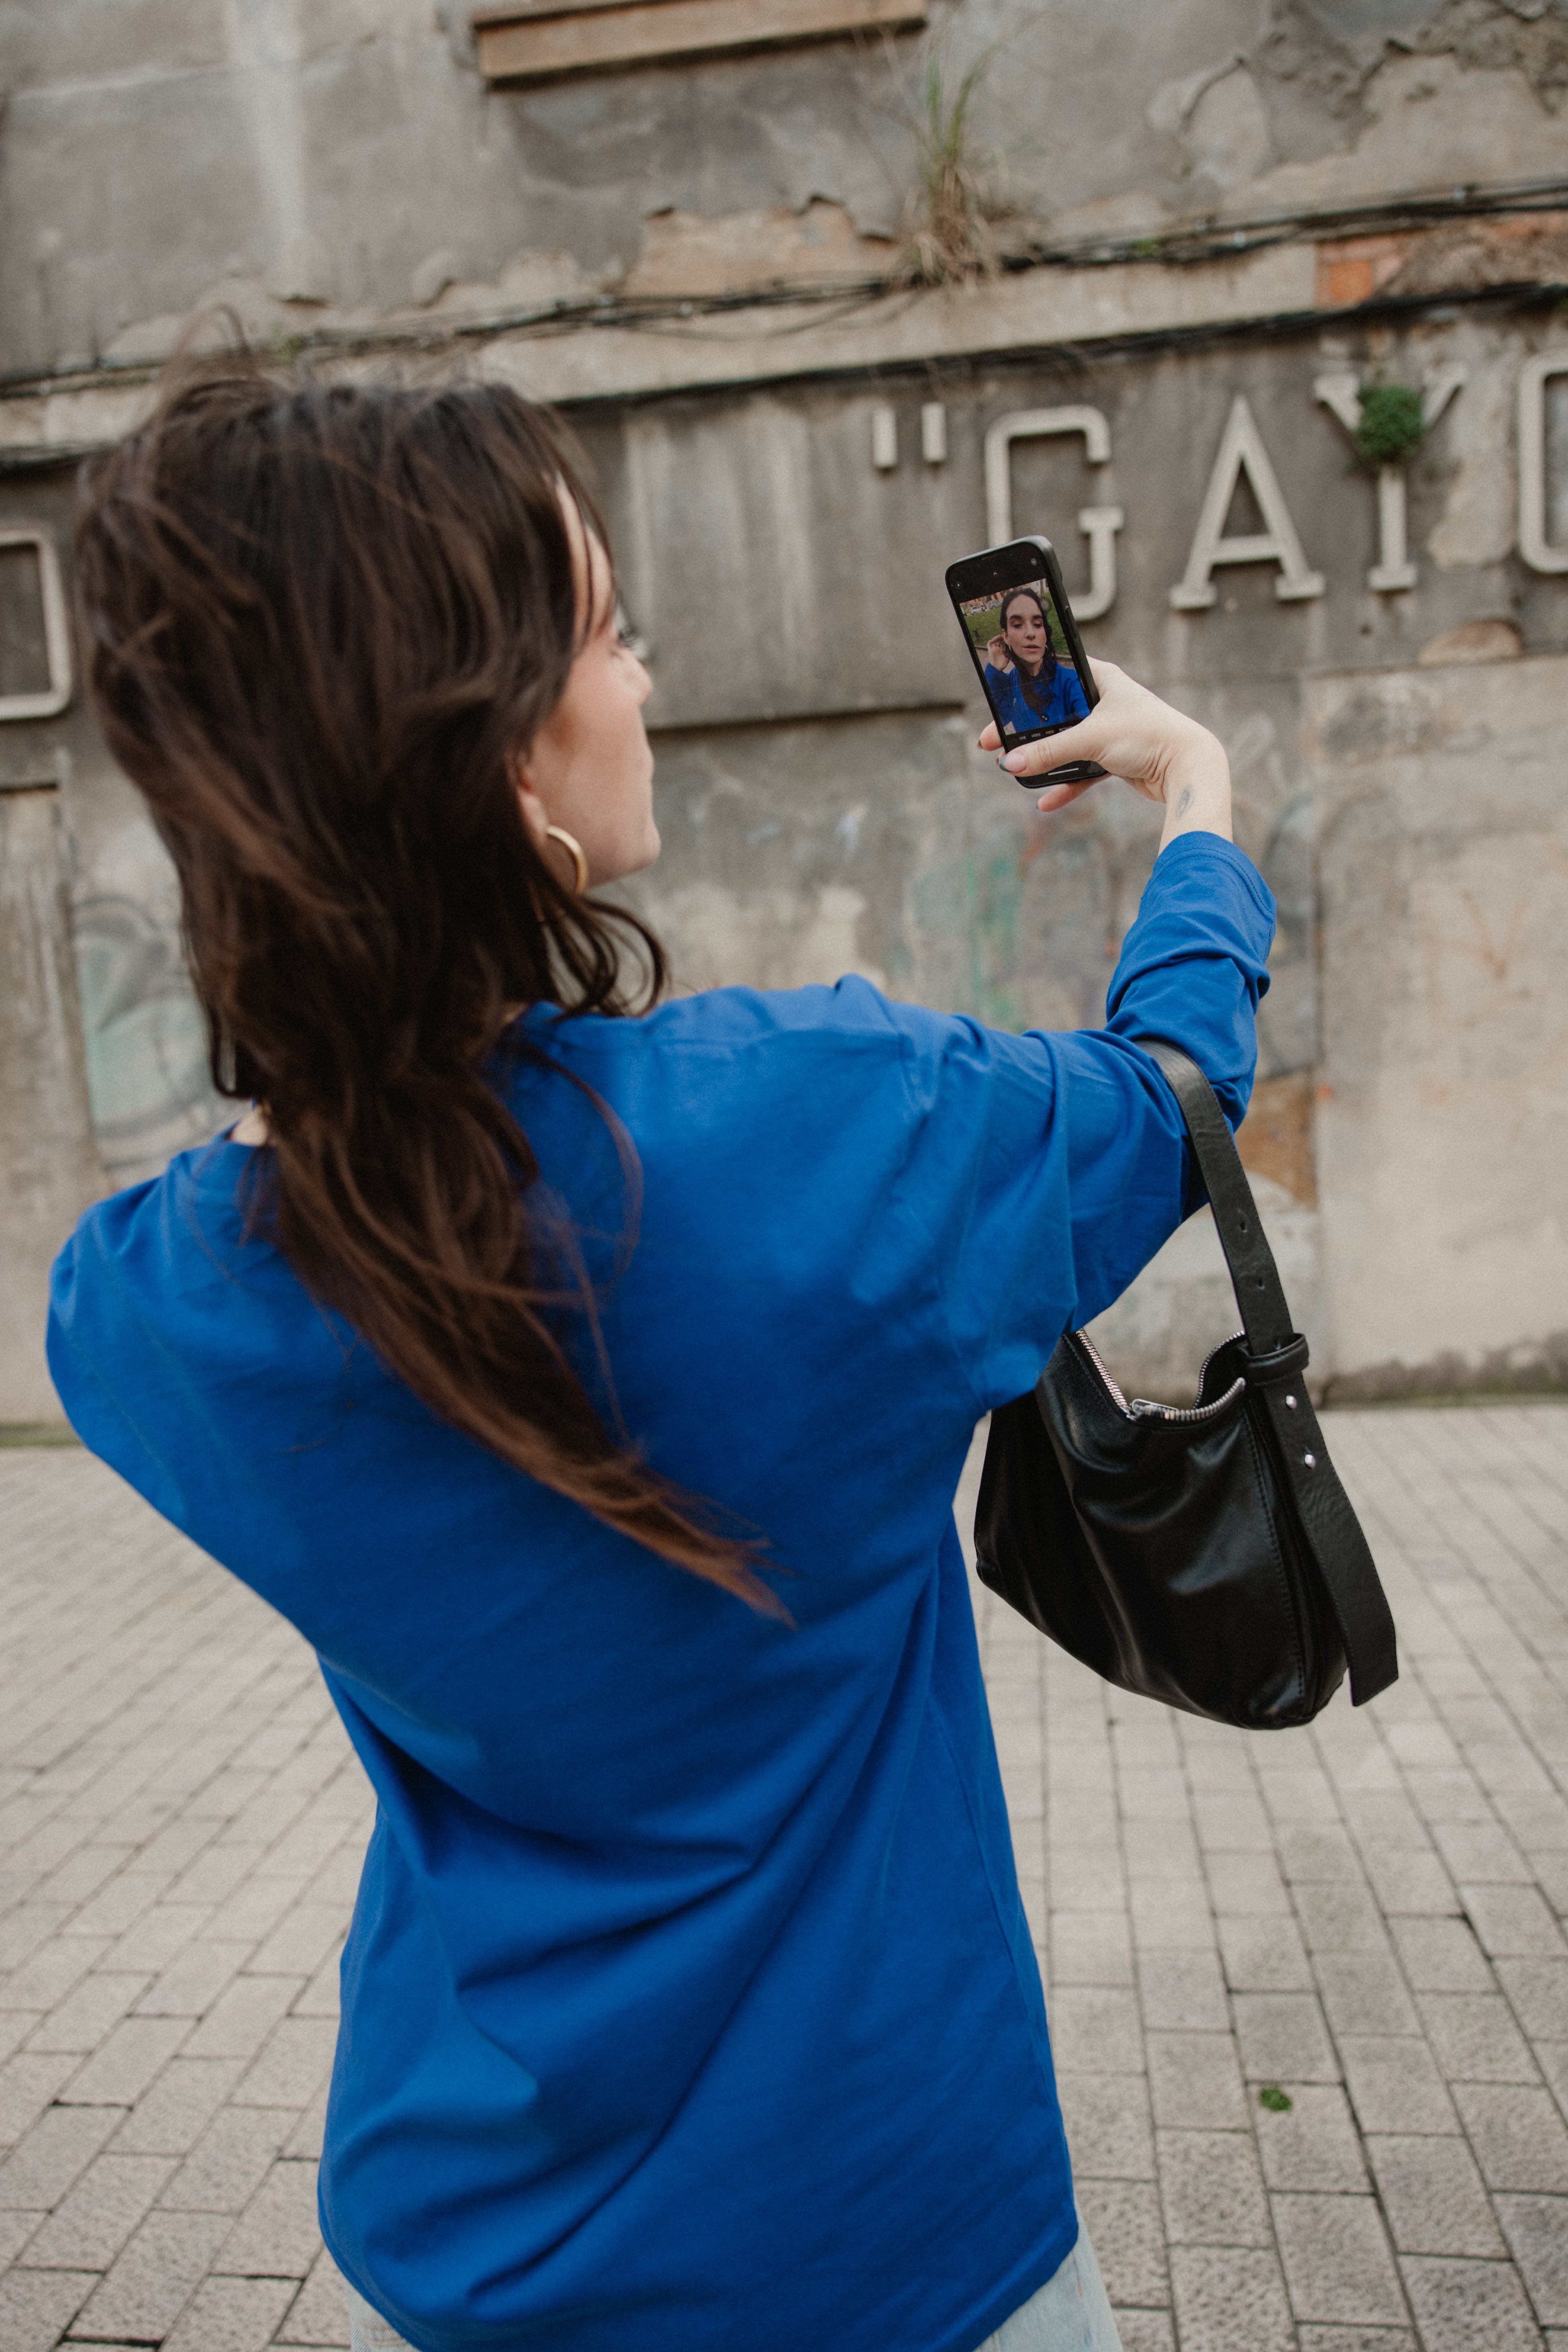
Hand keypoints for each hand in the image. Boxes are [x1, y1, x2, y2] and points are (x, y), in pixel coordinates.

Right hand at [978, 658, 1231, 847]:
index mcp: (1101, 679)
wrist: (1188, 766)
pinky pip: (1083, 770)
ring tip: (1015, 771)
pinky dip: (1067, 784)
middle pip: (1056, 714)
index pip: (1056, 673)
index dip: (1027, 686)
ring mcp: (1111, 730)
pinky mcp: (1117, 757)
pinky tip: (1046, 801)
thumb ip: (1049, 751)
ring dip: (1045, 760)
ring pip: (1068, 745)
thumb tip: (1010, 764)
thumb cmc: (1148, 736)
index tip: (1000, 702)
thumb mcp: (1092, 739)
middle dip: (1027, 733)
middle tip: (996, 744)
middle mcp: (1105, 701)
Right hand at [983, 635, 1012, 670]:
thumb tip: (1011, 647)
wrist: (996, 669)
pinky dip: (991, 640)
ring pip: (994, 641)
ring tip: (999, 636)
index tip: (1007, 634)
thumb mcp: (1008, 658)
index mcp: (1002, 650)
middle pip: (999, 640)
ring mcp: (994, 649)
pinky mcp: (990, 650)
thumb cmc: (1002, 665)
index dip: (1004, 638)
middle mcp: (998, 649)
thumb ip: (1009, 652)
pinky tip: (994, 640)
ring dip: (996, 637)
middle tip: (1003, 634)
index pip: (1003, 642)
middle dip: (1001, 636)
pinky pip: (989, 643)